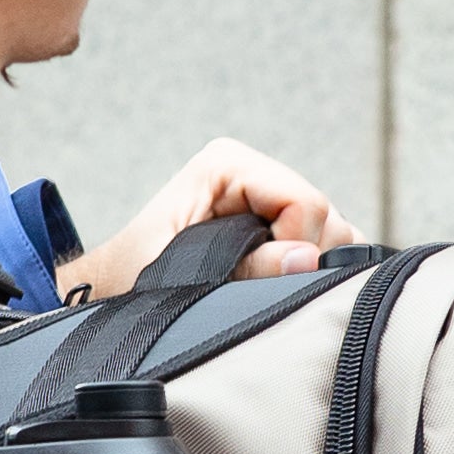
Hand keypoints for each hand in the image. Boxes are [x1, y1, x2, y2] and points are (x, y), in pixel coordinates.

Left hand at [55, 136, 362, 302]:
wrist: (118, 288)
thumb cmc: (137, 274)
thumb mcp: (185, 270)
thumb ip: (248, 264)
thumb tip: (306, 259)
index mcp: (229, 165)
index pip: (303, 202)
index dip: (295, 245)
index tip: (258, 276)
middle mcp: (257, 174)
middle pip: (326, 217)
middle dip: (304, 259)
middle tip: (255, 283)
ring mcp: (274, 200)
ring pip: (336, 233)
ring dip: (311, 269)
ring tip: (260, 284)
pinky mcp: (286, 227)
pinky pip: (332, 247)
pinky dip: (318, 273)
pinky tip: (280, 285)